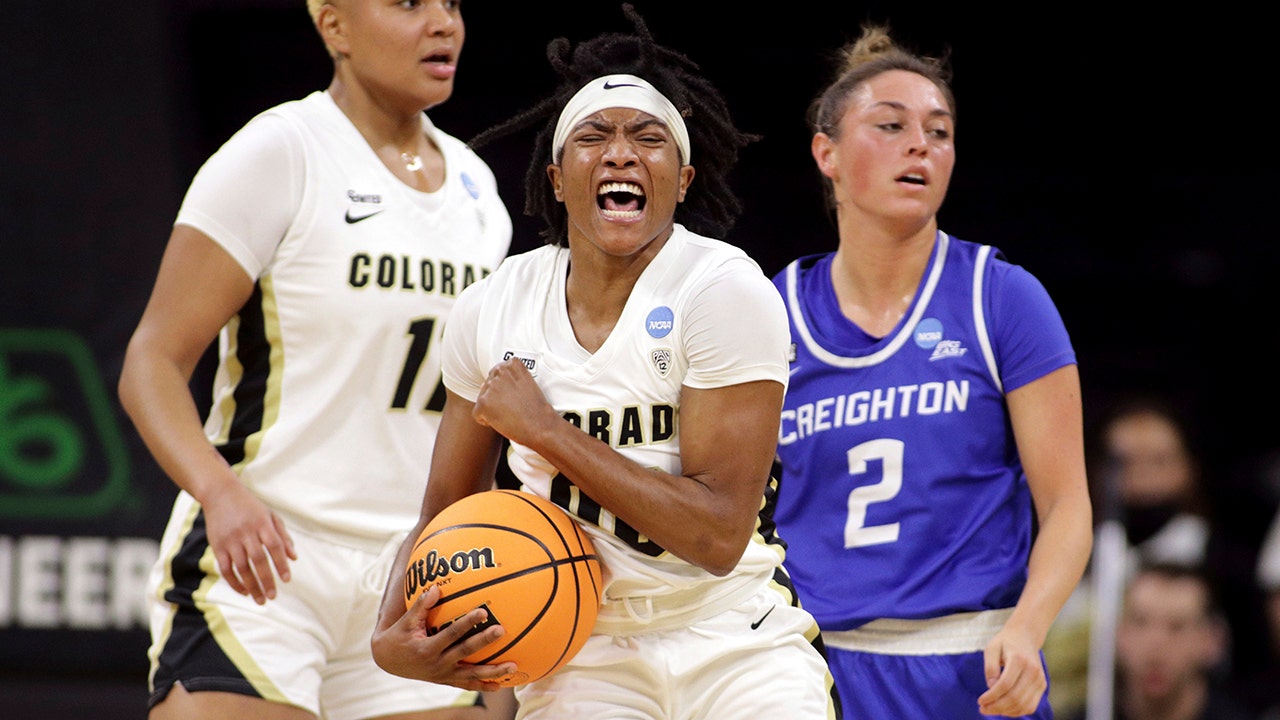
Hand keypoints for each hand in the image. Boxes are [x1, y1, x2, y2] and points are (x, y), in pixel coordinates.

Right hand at [202, 480, 296, 604]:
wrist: (221, 494)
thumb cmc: (250, 508)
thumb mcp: (270, 516)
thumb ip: (283, 536)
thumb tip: (294, 558)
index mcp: (262, 524)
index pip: (275, 546)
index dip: (281, 563)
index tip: (287, 580)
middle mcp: (246, 532)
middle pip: (258, 560)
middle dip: (266, 580)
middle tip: (273, 596)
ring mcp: (230, 540)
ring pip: (241, 567)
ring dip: (251, 585)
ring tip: (260, 599)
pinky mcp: (217, 546)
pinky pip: (226, 568)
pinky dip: (235, 582)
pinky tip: (244, 591)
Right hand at [371, 584, 517, 690]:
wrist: (388, 661)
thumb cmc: (398, 636)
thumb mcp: (406, 621)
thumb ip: (422, 605)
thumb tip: (437, 588)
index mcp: (427, 648)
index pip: (451, 634)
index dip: (467, 623)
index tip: (483, 612)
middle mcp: (437, 664)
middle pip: (465, 653)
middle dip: (484, 642)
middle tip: (501, 631)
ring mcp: (443, 675)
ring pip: (471, 675)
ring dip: (492, 672)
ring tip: (513, 666)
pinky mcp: (446, 681)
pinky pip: (467, 685)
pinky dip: (483, 685)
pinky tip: (500, 685)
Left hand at [472, 358, 558, 444]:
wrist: (541, 426)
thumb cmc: (536, 409)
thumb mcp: (526, 384)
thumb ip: (507, 379)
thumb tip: (483, 384)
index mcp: (511, 364)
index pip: (496, 375)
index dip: (504, 390)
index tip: (515, 397)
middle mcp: (499, 372)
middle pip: (487, 387)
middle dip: (496, 399)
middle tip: (513, 408)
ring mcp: (490, 387)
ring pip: (482, 400)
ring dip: (492, 409)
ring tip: (510, 414)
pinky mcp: (483, 403)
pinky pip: (477, 414)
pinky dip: (487, 421)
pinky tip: (502, 420)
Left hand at [977, 626, 1046, 716]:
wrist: (1026, 636)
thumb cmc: (1005, 642)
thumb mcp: (991, 648)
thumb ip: (990, 667)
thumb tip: (991, 687)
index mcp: (1019, 660)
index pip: (1005, 684)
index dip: (992, 696)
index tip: (980, 701)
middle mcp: (1033, 671)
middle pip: (1015, 697)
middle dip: (997, 707)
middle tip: (983, 709)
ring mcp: (1040, 680)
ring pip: (1023, 705)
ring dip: (1006, 712)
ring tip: (991, 709)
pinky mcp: (1042, 686)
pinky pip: (1030, 706)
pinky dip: (1016, 712)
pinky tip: (1003, 709)